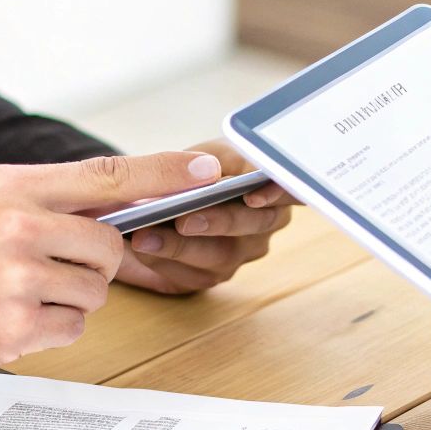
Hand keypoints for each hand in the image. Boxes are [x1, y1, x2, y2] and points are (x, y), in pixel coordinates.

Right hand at [0, 151, 222, 391]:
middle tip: (43, 273)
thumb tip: (119, 204)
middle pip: (109, 247)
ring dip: (67, 302)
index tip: (210, 170)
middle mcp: (17, 225)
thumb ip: (45, 201)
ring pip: (94, 292)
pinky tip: (5, 322)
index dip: (165, 173)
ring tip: (13, 297)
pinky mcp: (13, 326)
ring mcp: (16, 277)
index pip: (107, 174)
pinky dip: (49, 332)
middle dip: (91, 266)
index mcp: (11, 187)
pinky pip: (71, 328)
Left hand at [114, 138, 297, 294]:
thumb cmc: (197, 168)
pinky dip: (163, 262)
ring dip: (180, 247)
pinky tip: (140, 249)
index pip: (291, 191)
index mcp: (272, 187)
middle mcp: (264, 224)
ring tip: (145, 235)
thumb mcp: (205, 153)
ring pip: (221, 257)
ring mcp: (240, 254)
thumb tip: (206, 172)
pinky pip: (193, 277)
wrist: (161, 197)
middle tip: (185, 218)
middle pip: (253, 227)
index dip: (277, 194)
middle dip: (218, 222)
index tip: (251, 195)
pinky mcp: (212, 276)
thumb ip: (209, 160)